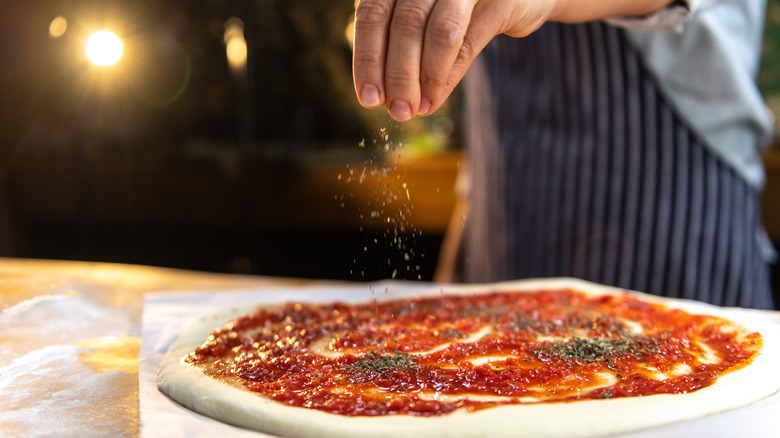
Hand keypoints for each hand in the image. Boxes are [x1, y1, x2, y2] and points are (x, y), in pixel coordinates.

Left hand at [351, 0, 558, 120]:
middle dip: (396, 75)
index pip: (374, 13)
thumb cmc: (465, 9)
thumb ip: (402, 45)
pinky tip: (434, 99)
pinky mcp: (501, 0)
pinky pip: (468, 42)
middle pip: (404, 24)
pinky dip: (447, 76)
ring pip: (437, 32)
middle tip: (396, 111)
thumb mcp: (426, 20)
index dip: (368, 58)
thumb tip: (380, 95)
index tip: (368, 98)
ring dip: (423, 79)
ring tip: (416, 109)